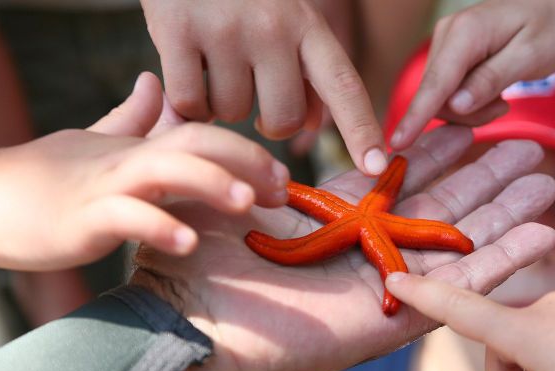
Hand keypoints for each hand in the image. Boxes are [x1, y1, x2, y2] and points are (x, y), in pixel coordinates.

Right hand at [0, 73, 288, 269]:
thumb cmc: (40, 175)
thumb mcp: (94, 143)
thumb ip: (130, 119)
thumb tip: (155, 82)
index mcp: (135, 148)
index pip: (199, 137)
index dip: (243, 152)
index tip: (279, 177)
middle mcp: (125, 160)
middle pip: (193, 145)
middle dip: (243, 161)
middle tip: (280, 188)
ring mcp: (103, 187)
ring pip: (163, 172)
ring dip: (210, 183)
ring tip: (247, 202)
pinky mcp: (79, 218)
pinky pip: (123, 217)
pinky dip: (156, 225)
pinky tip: (186, 241)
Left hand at [126, 129, 554, 370]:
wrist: (196, 321)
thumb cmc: (195, 254)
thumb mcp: (213, 185)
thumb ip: (227, 150)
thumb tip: (228, 123)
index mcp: (329, 217)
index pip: (394, 179)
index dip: (432, 151)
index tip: (464, 123)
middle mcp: (362, 247)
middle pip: (438, 206)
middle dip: (482, 176)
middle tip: (523, 145)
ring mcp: (384, 282)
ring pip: (459, 242)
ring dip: (504, 212)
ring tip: (543, 179)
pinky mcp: (399, 316)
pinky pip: (461, 287)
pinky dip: (502, 261)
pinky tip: (541, 234)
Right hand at [140, 0, 388, 174]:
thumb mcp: (285, 20)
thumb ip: (305, 70)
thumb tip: (316, 124)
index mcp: (307, 24)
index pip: (344, 85)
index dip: (362, 130)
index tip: (375, 166)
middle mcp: (273, 26)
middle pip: (284, 120)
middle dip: (267, 124)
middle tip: (251, 93)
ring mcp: (225, 29)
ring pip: (232, 114)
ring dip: (222, 104)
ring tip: (214, 65)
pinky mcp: (178, 31)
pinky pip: (190, 102)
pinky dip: (187, 101)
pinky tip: (187, 69)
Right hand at [390, 0, 554, 149]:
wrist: (554, 3)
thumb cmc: (551, 26)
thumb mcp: (532, 55)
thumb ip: (492, 79)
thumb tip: (457, 105)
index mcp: (466, 32)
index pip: (436, 82)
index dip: (416, 115)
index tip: (397, 143)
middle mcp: (447, 35)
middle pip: (437, 95)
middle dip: (466, 114)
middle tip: (503, 108)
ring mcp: (445, 44)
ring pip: (441, 97)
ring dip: (470, 110)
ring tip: (502, 99)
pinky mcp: (449, 55)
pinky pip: (448, 91)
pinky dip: (469, 102)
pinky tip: (493, 92)